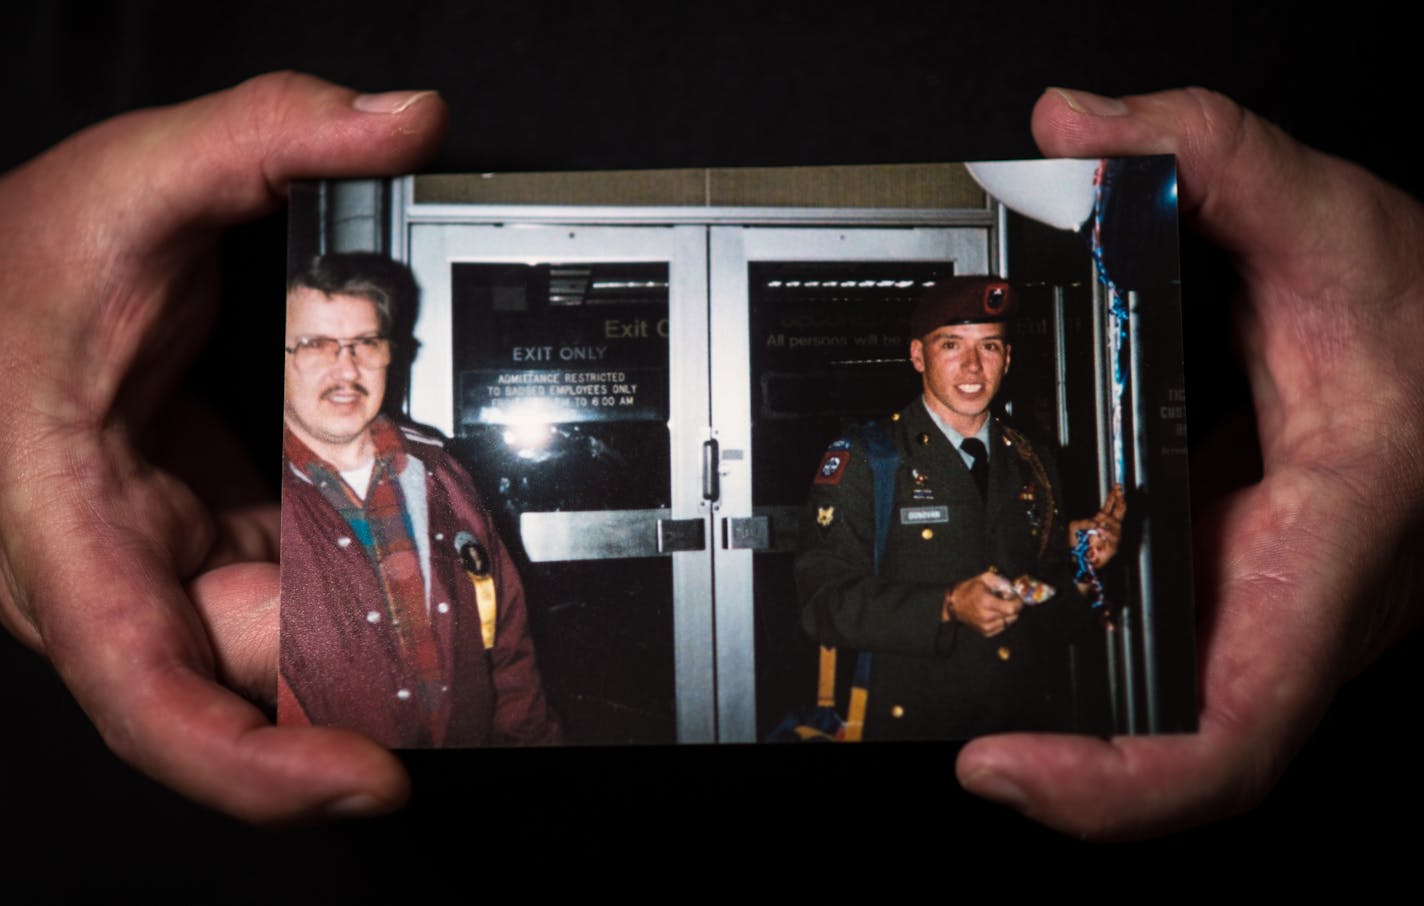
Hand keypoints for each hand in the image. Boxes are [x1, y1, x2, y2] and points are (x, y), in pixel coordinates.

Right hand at [0, 73, 445, 822]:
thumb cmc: (13, 262)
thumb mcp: (134, 178)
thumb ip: (268, 133)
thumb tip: (406, 119)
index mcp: (64, 527)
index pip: (150, 696)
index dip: (257, 764)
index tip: (368, 779)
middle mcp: (108, 573)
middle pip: (249, 676)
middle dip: (365, 673)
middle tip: (476, 647)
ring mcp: (156, 563)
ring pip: (278, 636)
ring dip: (370, 620)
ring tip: (459, 586)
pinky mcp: (198, 540)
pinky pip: (287, 588)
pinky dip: (352, 574)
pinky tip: (409, 537)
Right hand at [944, 570, 1022, 636]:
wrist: (955, 604)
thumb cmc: (970, 589)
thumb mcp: (984, 578)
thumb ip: (1001, 581)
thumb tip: (1013, 590)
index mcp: (985, 601)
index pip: (1011, 608)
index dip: (1018, 603)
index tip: (1018, 598)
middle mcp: (985, 616)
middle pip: (1012, 615)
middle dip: (1013, 607)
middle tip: (1008, 600)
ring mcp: (985, 626)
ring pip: (1008, 622)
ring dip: (1008, 614)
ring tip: (1000, 606)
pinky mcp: (985, 632)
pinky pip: (1002, 628)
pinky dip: (1002, 620)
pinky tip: (995, 613)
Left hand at [957, 87, 1423, 837]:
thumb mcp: (1328, 215)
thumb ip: (1206, 153)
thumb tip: (1070, 127)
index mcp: (1333, 546)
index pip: (1232, 734)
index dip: (1114, 787)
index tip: (999, 771)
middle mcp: (1307, 602)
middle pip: (1177, 742)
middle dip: (1059, 757)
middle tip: (945, 729)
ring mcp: (1280, 598)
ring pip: (1171, 701)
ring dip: (1067, 710)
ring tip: (959, 676)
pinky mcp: (1255, 578)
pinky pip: (1172, 644)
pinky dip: (1093, 639)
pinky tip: (1024, 598)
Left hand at [1068, 483, 1124, 568]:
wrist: (1078, 560)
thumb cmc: (1077, 544)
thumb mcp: (1074, 527)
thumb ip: (1082, 521)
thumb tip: (1095, 522)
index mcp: (1099, 520)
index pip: (1109, 506)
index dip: (1113, 496)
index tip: (1117, 486)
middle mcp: (1108, 527)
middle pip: (1119, 511)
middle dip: (1120, 501)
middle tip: (1120, 492)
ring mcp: (1113, 537)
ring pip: (1116, 524)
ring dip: (1107, 521)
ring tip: (1098, 522)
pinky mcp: (1114, 547)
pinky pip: (1114, 537)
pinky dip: (1106, 533)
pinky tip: (1100, 532)